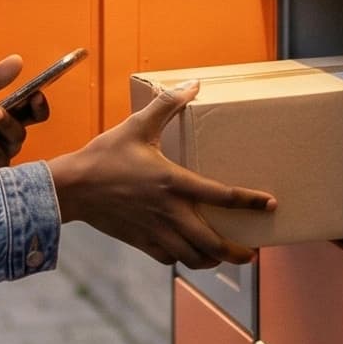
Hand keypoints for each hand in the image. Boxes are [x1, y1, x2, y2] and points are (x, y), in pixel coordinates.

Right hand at [45, 83, 275, 270]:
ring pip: (194, 257)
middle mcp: (171, 212)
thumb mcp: (137, 125)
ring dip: (213, 259)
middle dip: (238, 252)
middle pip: (214, 243)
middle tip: (252, 252)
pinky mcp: (142, 242)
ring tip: (224, 256)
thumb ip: (168, 104)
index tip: (269, 204)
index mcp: (175, 182)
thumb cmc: (105, 155)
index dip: (251, 201)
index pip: (224, 195)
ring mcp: (157, 231)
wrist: (73, 187)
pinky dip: (185, 259)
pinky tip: (189, 253)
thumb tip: (193, 84)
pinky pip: (171, 259)